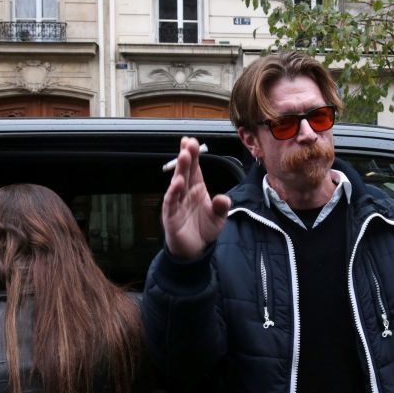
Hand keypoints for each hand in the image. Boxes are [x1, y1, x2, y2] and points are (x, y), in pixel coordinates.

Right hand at [162, 137, 230, 258]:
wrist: (195, 251)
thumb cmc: (204, 229)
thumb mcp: (219, 217)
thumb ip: (221, 207)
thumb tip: (223, 198)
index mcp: (196, 189)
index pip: (194, 169)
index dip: (193, 155)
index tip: (192, 141)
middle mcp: (185, 193)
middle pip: (185, 171)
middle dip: (186, 156)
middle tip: (188, 143)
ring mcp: (176, 203)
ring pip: (177, 183)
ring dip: (180, 169)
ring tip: (184, 156)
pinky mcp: (170, 215)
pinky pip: (171, 202)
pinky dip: (173, 192)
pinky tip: (177, 182)